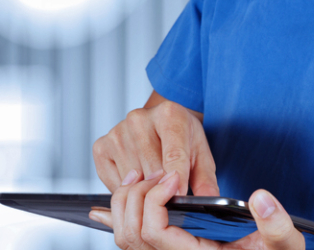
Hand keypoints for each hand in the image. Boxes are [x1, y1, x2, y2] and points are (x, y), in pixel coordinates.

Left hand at [89, 170, 305, 249]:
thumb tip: (260, 200)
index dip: (155, 201)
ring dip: (126, 202)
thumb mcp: (284, 246)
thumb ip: (277, 227)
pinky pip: (131, 239)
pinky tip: (107, 205)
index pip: (153, 232)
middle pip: (130, 234)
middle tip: (157, 174)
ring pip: (125, 236)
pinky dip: (119, 216)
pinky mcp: (167, 249)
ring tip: (141, 178)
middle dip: (137, 197)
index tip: (173, 177)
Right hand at [92, 94, 218, 195]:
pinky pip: (114, 182)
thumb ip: (205, 179)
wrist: (162, 121)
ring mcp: (118, 132)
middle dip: (162, 188)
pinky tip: (139, 178)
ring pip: (132, 179)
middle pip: (152, 170)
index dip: (177, 180)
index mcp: (170, 115)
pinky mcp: (101, 146)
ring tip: (155, 181)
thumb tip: (210, 201)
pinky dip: (127, 189)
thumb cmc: (182, 138)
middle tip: (170, 192)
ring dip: (145, 189)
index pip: (173, 154)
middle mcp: (140, 119)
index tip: (179, 198)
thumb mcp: (200, 154)